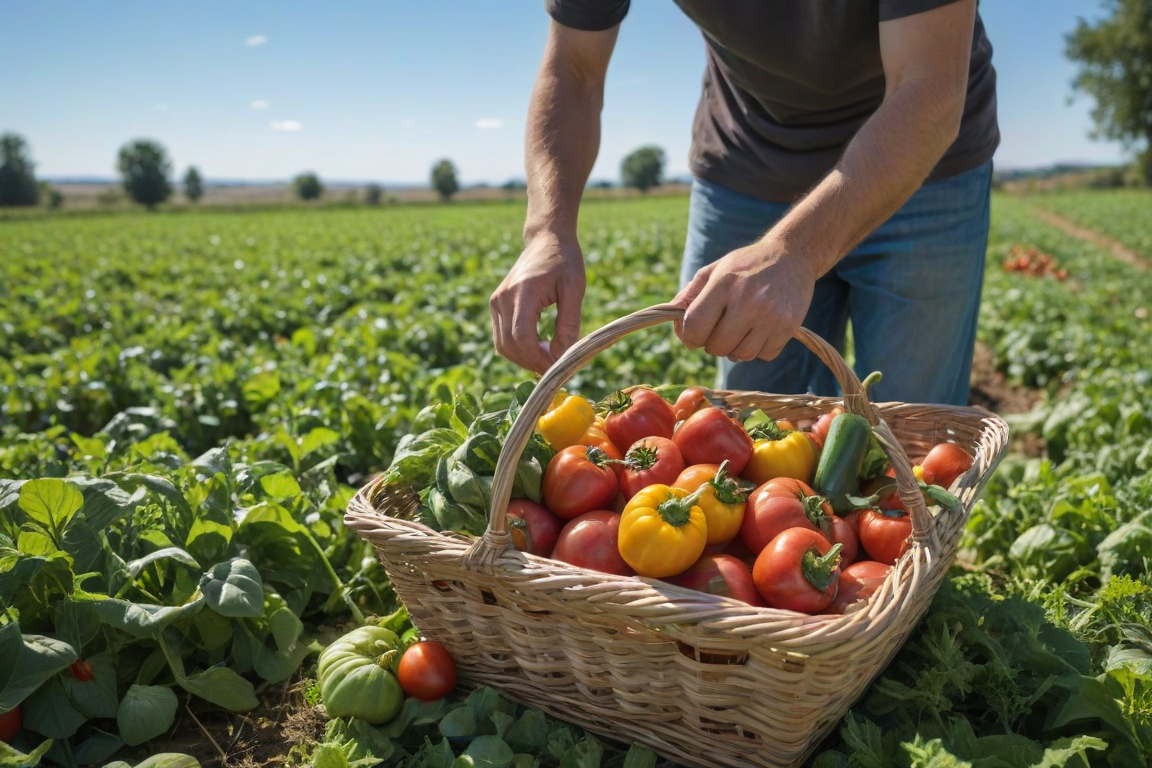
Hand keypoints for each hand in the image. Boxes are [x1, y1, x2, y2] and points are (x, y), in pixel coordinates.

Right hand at [490, 232, 585, 373]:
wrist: (546, 240)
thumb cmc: (564, 261)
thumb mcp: (575, 289)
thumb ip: (569, 323)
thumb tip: (561, 356)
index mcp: (523, 292)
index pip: (522, 336)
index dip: (537, 358)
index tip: (557, 369)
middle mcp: (503, 299)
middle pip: (509, 345)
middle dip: (532, 363)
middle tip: (557, 367)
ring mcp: (496, 302)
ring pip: (503, 345)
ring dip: (524, 359)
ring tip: (550, 357)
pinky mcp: (496, 305)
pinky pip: (502, 337)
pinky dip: (519, 349)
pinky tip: (540, 347)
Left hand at [673, 239, 816, 362]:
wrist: (792, 256)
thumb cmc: (746, 265)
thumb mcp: (715, 270)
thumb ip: (690, 294)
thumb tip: (671, 317)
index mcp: (724, 283)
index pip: (695, 328)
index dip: (690, 336)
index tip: (696, 332)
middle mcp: (748, 300)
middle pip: (717, 347)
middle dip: (713, 343)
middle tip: (721, 328)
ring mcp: (771, 314)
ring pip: (740, 355)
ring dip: (736, 348)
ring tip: (741, 329)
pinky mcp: (789, 325)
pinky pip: (763, 355)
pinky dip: (758, 349)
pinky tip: (760, 330)